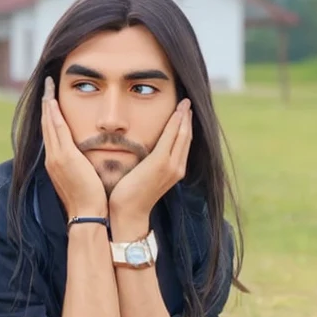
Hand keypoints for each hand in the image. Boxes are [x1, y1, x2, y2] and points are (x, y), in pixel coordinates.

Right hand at [41, 76, 108, 216]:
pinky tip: (51, 101)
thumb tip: (87, 159)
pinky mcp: (65, 157)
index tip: (50, 100)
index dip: (48, 115)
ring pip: (48, 124)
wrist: (88, 215)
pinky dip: (53, 114)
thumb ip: (82, 166)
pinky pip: (57, 130)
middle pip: (45, 125)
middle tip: (46, 85)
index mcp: (55, 163)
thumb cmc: (90, 200)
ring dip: (47, 104)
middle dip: (45, 104)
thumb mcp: (83, 179)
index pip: (50, 133)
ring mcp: (56, 157)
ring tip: (48, 87)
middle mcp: (52, 158)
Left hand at [108, 99, 191, 235]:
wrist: (129, 214)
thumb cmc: (131, 196)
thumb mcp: (144, 176)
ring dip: (184, 117)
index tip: (185, 112)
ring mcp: (171, 166)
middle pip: (187, 137)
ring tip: (185, 104)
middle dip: (188, 118)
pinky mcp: (160, 163)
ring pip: (182, 134)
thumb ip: (147, 164)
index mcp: (174, 171)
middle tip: (187, 103)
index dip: (186, 127)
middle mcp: (177, 168)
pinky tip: (177, 111)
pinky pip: (171, 137)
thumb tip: (142, 154)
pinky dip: (176, 122)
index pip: (183, 144)